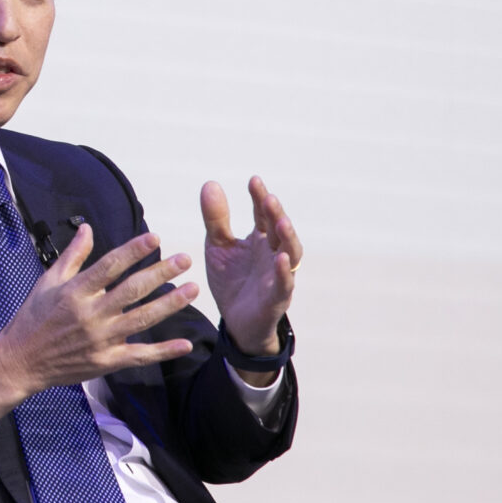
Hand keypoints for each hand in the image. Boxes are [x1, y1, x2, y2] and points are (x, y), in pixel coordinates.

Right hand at [0, 226, 197, 424]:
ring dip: (169, 305)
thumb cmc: (33, 318)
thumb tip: (87, 228)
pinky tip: (185, 344)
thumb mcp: (48, 281)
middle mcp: (90, 314)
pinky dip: (163, 351)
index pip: (110, 266)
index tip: (155, 238)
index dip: (133, 251)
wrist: (22, 360)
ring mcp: (100, 340)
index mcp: (75, 292)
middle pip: (132, 290)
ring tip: (191, 289)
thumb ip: (73, 255)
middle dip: (160, 273)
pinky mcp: (106, 362)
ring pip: (141, 319)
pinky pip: (139, 356)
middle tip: (183, 260)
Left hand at [202, 177, 301, 366]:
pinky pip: (285, 284)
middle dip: (275, 213)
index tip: (254, 180)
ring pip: (291, 253)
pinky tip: (282, 259)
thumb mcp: (218, 246)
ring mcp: (278, 275)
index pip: (263, 214)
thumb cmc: (231, 280)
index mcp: (260, 240)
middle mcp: (274, 254)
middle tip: (268, 197)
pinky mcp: (277, 298)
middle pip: (279, 230)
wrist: (234, 322)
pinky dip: (285, 272)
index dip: (260, 197)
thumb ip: (216, 219)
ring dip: (288, 237)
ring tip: (281, 221)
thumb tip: (210, 183)